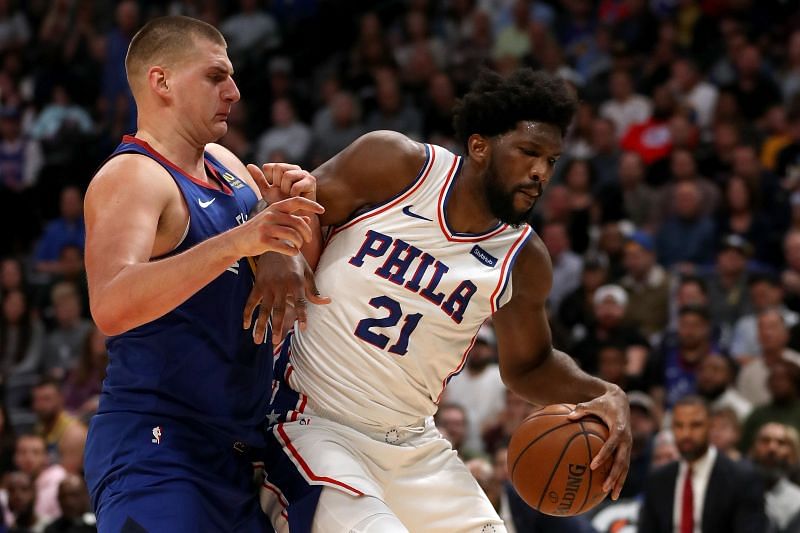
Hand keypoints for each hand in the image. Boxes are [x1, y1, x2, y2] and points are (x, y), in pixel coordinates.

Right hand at [232, 196, 323, 257]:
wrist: (238, 240)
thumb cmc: (259, 230)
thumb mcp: (274, 220)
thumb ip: (291, 219)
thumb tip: (309, 219)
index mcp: (275, 207)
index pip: (297, 201)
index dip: (311, 204)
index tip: (322, 210)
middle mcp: (271, 215)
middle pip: (298, 222)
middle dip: (307, 233)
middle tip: (307, 240)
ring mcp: (266, 227)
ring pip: (293, 235)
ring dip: (299, 243)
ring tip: (298, 246)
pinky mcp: (263, 241)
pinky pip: (285, 247)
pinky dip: (293, 251)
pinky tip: (293, 252)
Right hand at [243, 252, 330, 343]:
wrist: (276, 243)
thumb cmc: (295, 260)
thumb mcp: (307, 272)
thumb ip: (314, 290)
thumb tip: (327, 301)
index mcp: (296, 282)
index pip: (300, 301)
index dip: (302, 315)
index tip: (302, 328)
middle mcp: (281, 285)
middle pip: (279, 309)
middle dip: (277, 326)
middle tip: (275, 342)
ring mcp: (268, 285)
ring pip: (263, 309)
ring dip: (260, 325)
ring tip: (258, 341)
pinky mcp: (257, 284)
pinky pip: (251, 301)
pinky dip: (247, 314)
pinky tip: (246, 326)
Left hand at [247, 163, 316, 203]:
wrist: (295, 216)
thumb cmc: (282, 204)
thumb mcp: (267, 192)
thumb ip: (259, 179)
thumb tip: (249, 165)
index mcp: (283, 168)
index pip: (268, 167)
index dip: (269, 181)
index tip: (275, 189)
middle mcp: (294, 168)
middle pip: (278, 168)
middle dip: (278, 184)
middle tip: (284, 193)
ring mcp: (303, 173)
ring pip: (287, 176)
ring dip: (286, 190)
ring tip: (290, 196)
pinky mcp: (311, 181)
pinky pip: (296, 186)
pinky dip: (294, 195)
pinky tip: (297, 198)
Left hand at [567, 385, 630, 500]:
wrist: (621, 400)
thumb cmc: (604, 402)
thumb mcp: (593, 403)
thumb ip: (582, 410)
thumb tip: (568, 417)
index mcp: (619, 428)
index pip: (611, 444)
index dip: (603, 455)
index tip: (593, 466)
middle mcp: (626, 439)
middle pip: (622, 461)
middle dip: (614, 475)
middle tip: (605, 488)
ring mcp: (628, 445)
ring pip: (625, 467)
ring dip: (620, 481)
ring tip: (613, 496)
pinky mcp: (626, 448)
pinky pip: (624, 465)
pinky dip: (620, 477)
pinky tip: (613, 489)